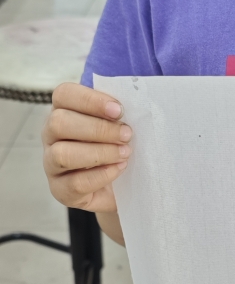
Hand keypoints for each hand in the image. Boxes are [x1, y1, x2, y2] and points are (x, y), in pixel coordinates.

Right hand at [43, 83, 130, 213]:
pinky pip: (75, 183)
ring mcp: (51, 164)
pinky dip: (101, 175)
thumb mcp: (118, 125)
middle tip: (127, 134)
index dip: (91, 100)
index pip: (64, 94)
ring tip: (125, 153)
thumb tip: (134, 103)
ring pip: (62, 154)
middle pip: (59, 123)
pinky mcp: (60, 190)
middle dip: (98, 128)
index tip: (119, 111)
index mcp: (63, 110)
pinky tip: (118, 169)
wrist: (120, 186)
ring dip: (99, 153)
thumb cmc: (117, 146)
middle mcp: (51, 135)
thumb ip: (118, 113)